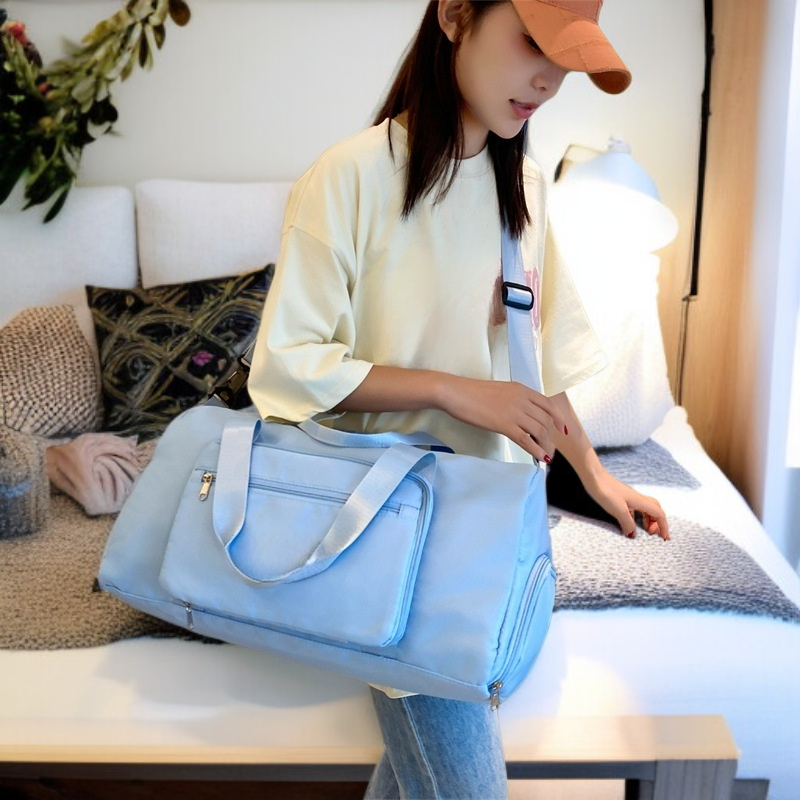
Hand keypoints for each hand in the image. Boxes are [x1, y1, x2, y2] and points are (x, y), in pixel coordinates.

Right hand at [440, 377, 565, 462]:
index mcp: (522, 389)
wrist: (457, 393)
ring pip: (540, 431)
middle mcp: (522, 400)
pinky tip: (540, 458)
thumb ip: (513, 400)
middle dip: (551, 437)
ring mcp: (515, 412)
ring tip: (546, 456)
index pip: (548, 404)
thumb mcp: (500, 391)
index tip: (562, 429)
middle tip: (550, 449)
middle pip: (546, 420)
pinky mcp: (505, 425)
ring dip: (546, 446)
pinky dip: (536, 450)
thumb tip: (520, 416)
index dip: (558, 418)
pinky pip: (527, 440)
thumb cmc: (472, 393)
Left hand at [581, 468, 669, 540]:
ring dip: (649, 520)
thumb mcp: (618, 510)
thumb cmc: (606, 491)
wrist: (594, 476)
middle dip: (659, 523)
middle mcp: (638, 498)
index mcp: (641, 501)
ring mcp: (630, 497)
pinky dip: (637, 517)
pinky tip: (630, 523)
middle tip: (656, 535)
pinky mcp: (621, 498)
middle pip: (656, 510)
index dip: (664, 526)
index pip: (659, 514)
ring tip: (646, 531)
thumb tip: (632, 534)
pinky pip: (635, 508)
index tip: (664, 538)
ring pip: (646, 509)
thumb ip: (628, 523)